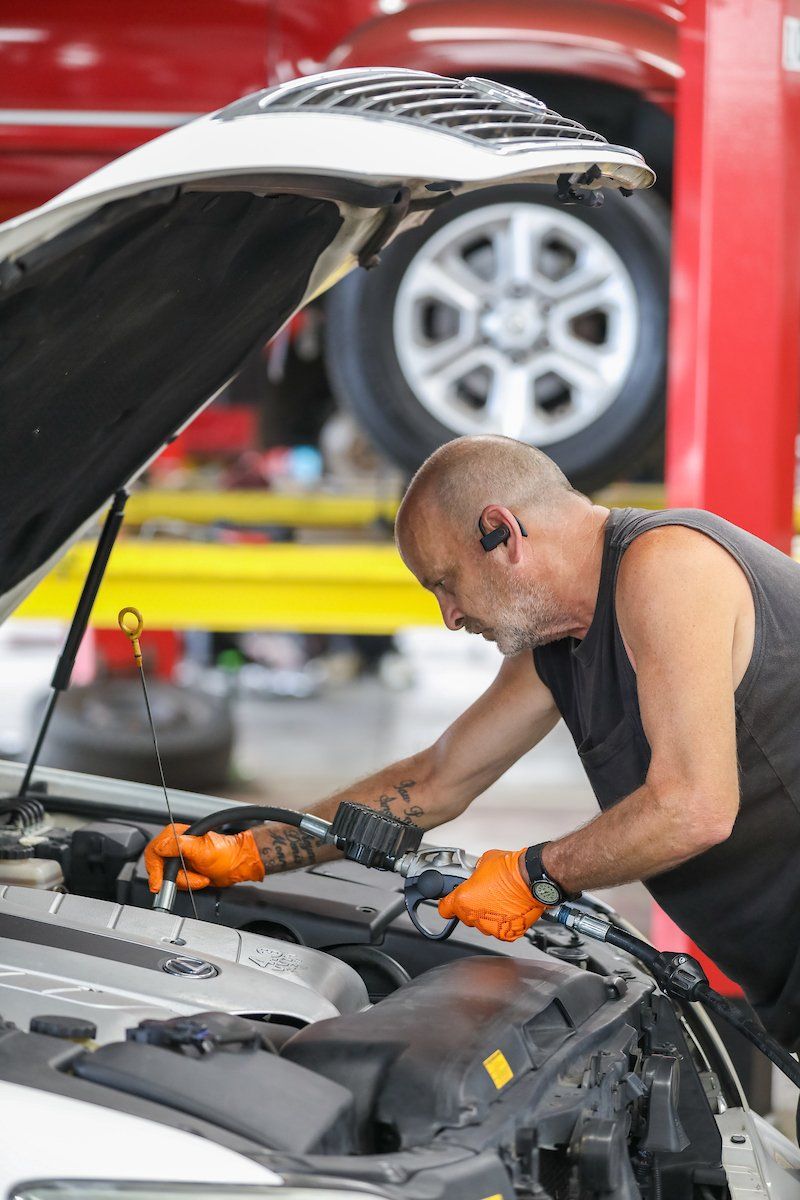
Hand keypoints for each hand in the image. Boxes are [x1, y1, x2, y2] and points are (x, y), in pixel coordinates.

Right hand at [144, 824, 264, 891]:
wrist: (237, 865)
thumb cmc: (225, 853)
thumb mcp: (202, 849)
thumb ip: (180, 846)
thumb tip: (161, 847)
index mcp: (177, 834)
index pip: (155, 850)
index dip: (155, 868)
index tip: (158, 882)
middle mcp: (175, 845)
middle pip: (159, 866)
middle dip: (174, 877)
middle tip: (184, 882)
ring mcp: (178, 858)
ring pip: (167, 876)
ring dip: (184, 882)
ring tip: (200, 878)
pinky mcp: (182, 870)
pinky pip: (175, 882)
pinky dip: (187, 885)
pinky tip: (199, 880)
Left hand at [438, 848, 546, 940]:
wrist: (532, 878)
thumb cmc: (510, 869)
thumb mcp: (483, 862)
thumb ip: (474, 873)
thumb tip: (477, 873)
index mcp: (464, 899)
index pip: (445, 909)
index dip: (448, 904)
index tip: (450, 903)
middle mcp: (475, 916)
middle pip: (466, 917)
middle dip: (473, 907)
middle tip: (486, 894)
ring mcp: (491, 927)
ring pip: (484, 925)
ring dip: (489, 916)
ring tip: (501, 900)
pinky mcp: (508, 933)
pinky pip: (502, 930)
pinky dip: (505, 923)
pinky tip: (510, 908)